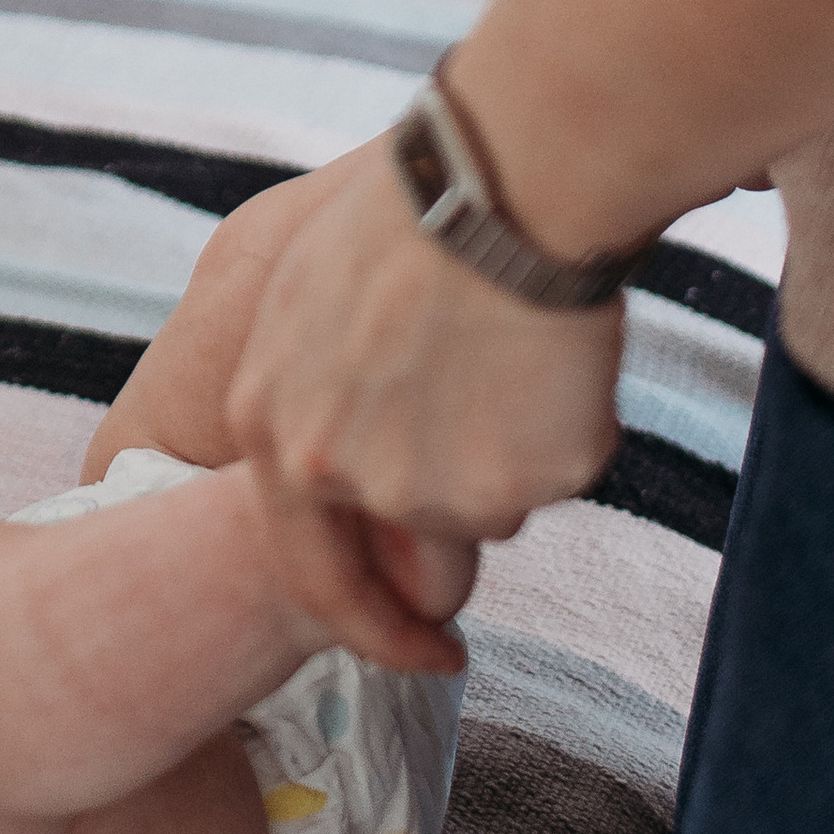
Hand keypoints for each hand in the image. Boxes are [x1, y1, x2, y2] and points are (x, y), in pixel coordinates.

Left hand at [224, 139, 622, 668]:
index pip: (308, 572)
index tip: (424, 650)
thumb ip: (316, 400)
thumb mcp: (306, 301)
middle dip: (459, 541)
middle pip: (416, 557)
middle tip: (497, 473)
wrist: (505, 182)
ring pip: (489, 512)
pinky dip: (563, 435)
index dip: (371, 624)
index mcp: (271, 424)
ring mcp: (426, 489)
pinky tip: (549, 359)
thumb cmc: (410, 216)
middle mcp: (338, 474)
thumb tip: (352, 480)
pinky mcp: (515, 487)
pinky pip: (553, 482)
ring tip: (508, 353)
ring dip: (510, 461)